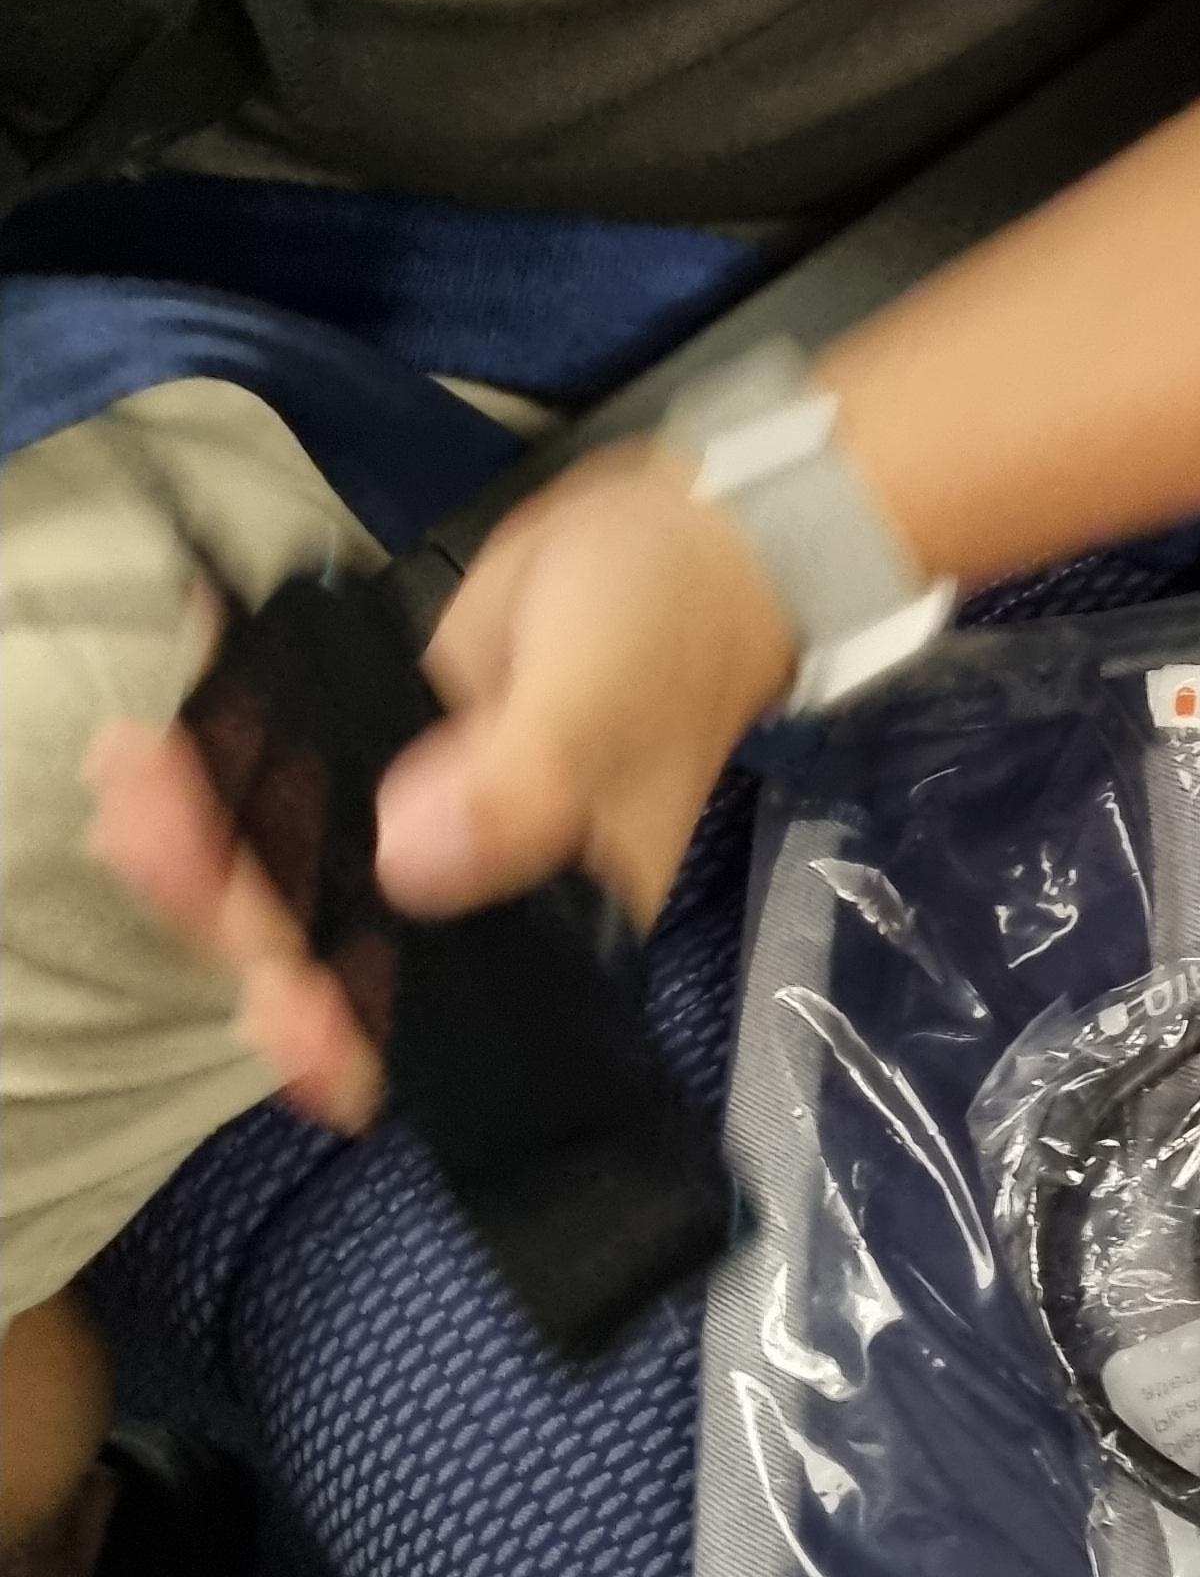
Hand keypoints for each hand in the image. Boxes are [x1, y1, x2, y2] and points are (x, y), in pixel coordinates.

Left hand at [88, 443, 793, 1130]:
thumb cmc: (669, 631)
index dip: (344, 1040)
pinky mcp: (383, 755)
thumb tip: (413, 858)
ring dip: (202, 839)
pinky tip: (180, 716)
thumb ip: (519, 785)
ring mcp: (420, 828)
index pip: (434, 1027)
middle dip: (229, 910)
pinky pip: (288, 782)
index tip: (270, 1002)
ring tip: (136, 772)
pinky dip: (222, 761)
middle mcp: (473, 902)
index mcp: (545, 929)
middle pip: (327, 950)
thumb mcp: (601, 703)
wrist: (686, 536)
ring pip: (288, 873)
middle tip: (151, 833)